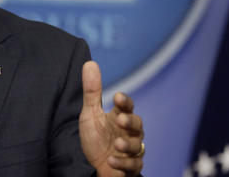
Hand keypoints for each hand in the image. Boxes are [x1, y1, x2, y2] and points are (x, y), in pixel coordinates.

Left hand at [79, 61, 143, 176]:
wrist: (96, 165)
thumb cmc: (96, 137)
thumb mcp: (90, 114)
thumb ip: (92, 92)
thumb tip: (90, 63)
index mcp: (119, 117)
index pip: (126, 106)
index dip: (124, 101)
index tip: (117, 96)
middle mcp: (129, 132)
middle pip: (138, 124)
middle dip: (130, 122)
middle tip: (120, 120)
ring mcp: (132, 150)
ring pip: (137, 146)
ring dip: (126, 144)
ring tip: (116, 144)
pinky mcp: (131, 167)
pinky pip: (132, 165)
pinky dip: (123, 163)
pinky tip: (111, 160)